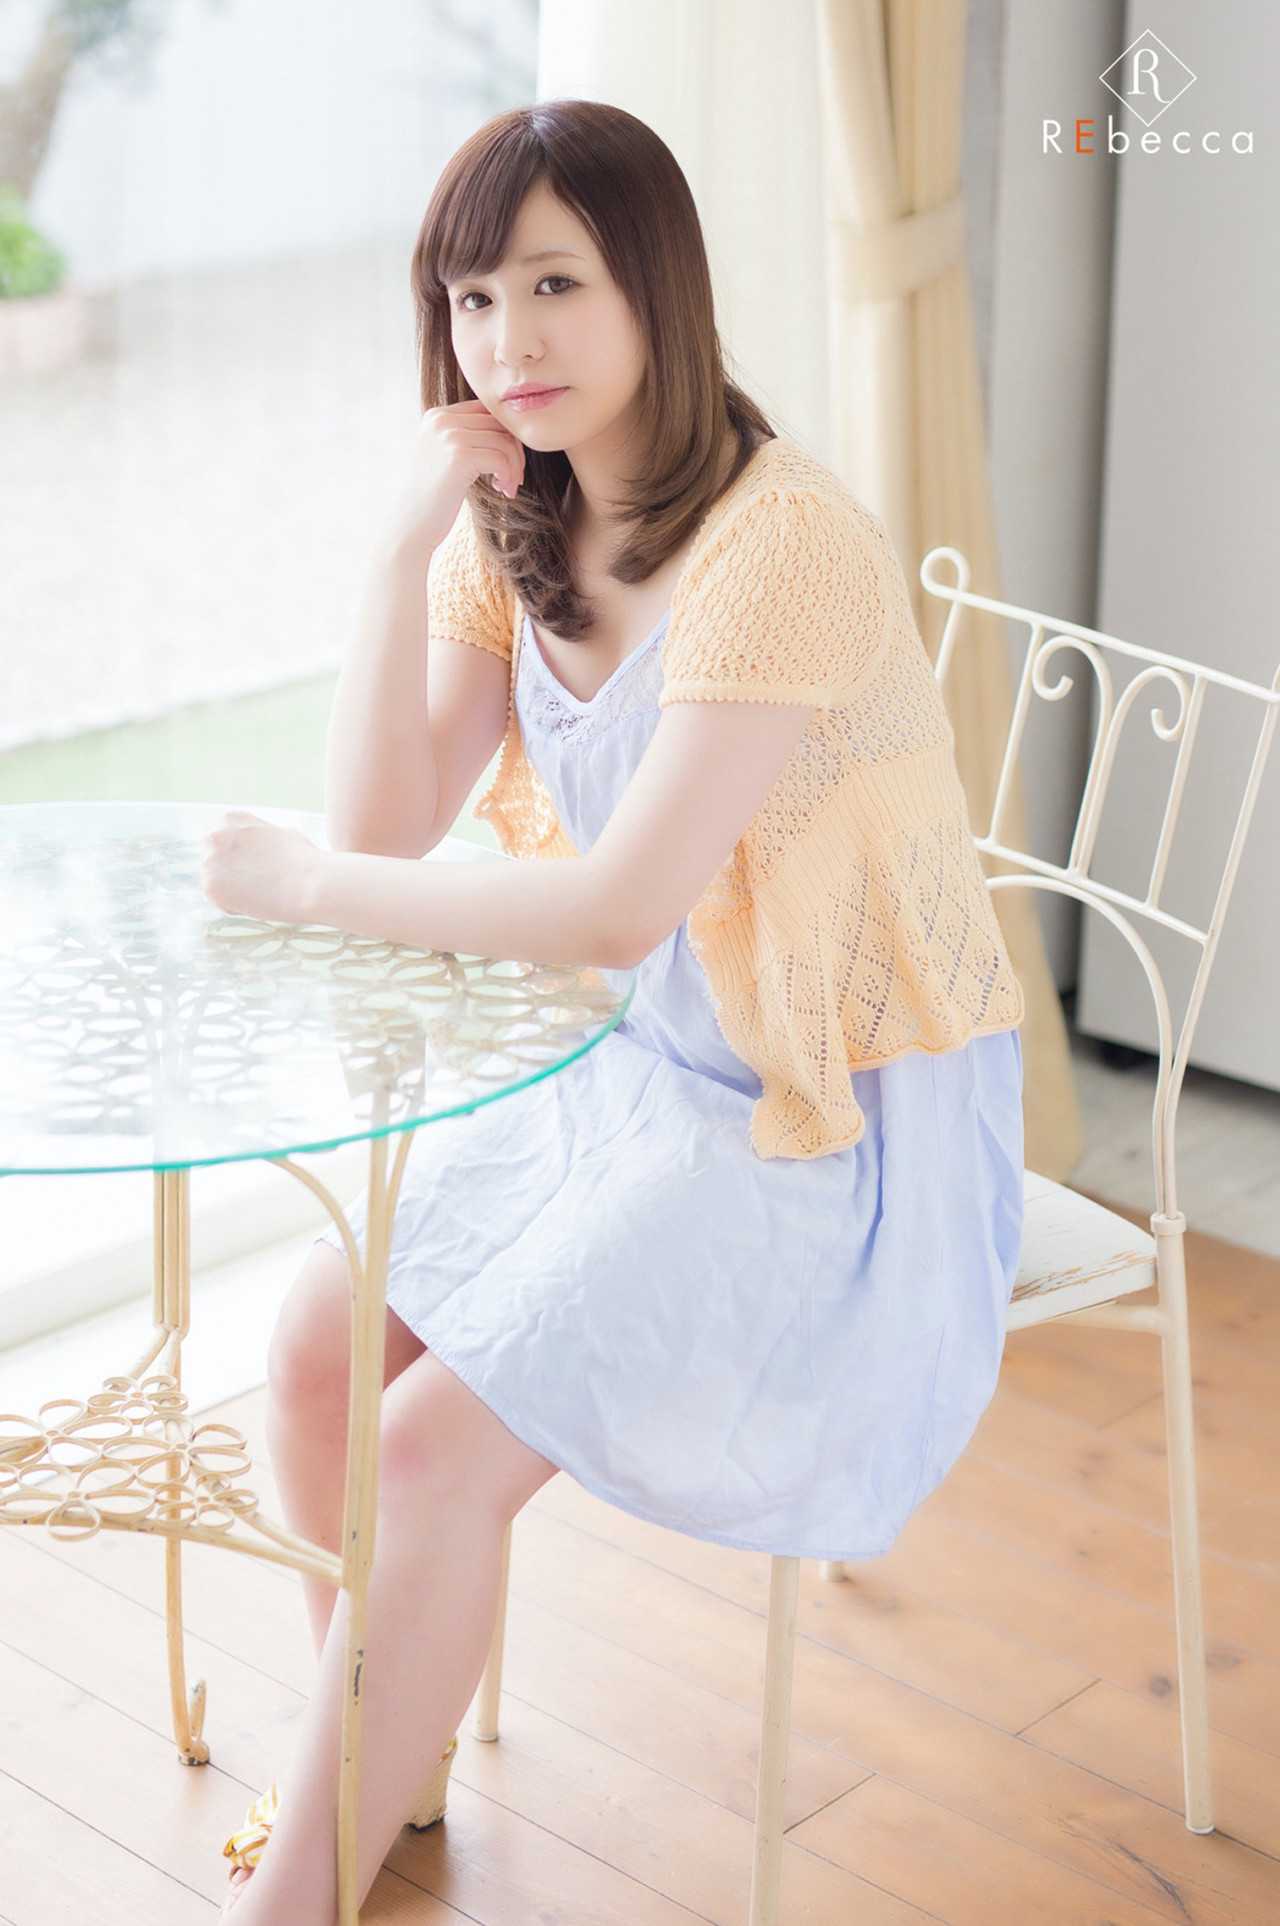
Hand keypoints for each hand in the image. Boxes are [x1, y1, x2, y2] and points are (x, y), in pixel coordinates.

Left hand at [200, 810, 325, 925]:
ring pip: (214, 882)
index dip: (235, 856)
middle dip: (228, 872)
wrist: (310, 883)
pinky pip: (218, 901)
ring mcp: (210, 861)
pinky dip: (234, 906)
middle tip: (253, 884)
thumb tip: (261, 849)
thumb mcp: (281, 833)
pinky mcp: (210, 886)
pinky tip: (256, 901)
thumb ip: (261, 838)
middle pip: (211, 860)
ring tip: (260, 893)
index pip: (220, 840)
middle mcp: (216, 836)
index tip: (250, 866)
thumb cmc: (304, 861)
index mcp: (231, 819)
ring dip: (232, 890)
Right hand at [385, 399, 526, 553]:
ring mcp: (449, 436)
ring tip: (507, 488)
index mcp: (437, 416)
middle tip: (513, 480)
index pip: (488, 411)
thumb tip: (511, 429)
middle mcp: (441, 420)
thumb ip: (468, 436)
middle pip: (499, 424)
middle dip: (514, 453)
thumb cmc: (434, 497)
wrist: (412, 525)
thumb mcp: (446, 456)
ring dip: (514, 467)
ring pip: (505, 442)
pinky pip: (501, 459)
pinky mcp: (459, 457)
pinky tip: (502, 491)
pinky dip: (509, 476)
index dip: (506, 436)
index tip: (507, 463)